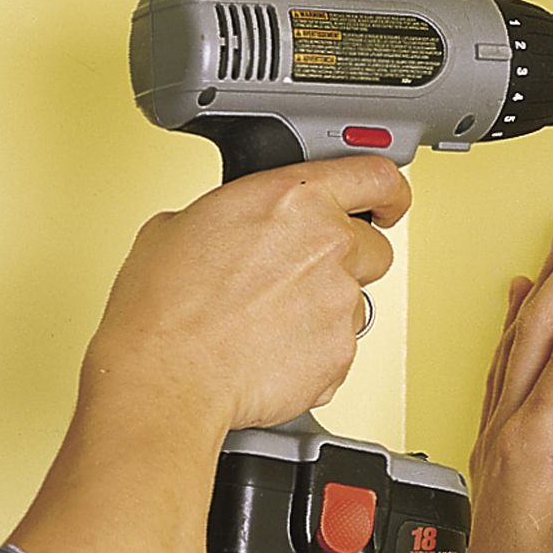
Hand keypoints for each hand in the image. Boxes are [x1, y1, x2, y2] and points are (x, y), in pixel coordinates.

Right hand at [82, 156, 409, 430]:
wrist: (166, 376)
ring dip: (322, 311)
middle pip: (373, 247)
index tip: (388, 202)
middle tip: (296, 279)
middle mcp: (328, 243)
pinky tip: (267, 353)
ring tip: (266, 325)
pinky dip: (312, 353)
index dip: (388, 191)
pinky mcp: (341, 353)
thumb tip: (230, 228)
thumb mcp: (180, 225)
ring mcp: (340, 300)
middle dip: (343, 261)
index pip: (375, 176)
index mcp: (292, 197)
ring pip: (354, 302)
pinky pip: (339, 348)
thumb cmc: (164, 307)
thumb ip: (232, 215)